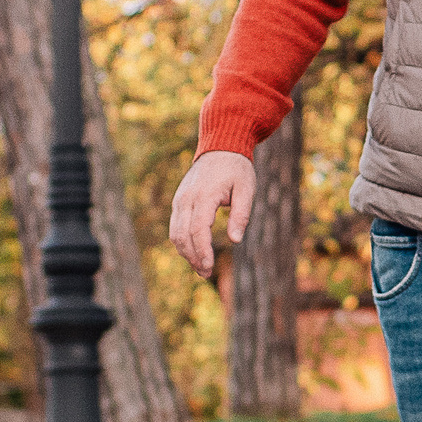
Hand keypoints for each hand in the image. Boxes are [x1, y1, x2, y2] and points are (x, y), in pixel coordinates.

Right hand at [168, 150, 254, 275]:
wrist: (220, 147)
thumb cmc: (237, 169)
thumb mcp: (246, 189)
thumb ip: (241, 215)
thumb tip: (235, 240)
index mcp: (204, 196)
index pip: (198, 229)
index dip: (202, 250)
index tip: (209, 267)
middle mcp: (187, 198)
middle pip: (182, 235)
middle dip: (193, 257)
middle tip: (206, 273)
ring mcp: (180, 200)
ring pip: (175, 233)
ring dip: (186, 253)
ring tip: (201, 268)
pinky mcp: (179, 201)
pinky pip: (175, 226)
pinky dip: (182, 242)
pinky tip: (194, 253)